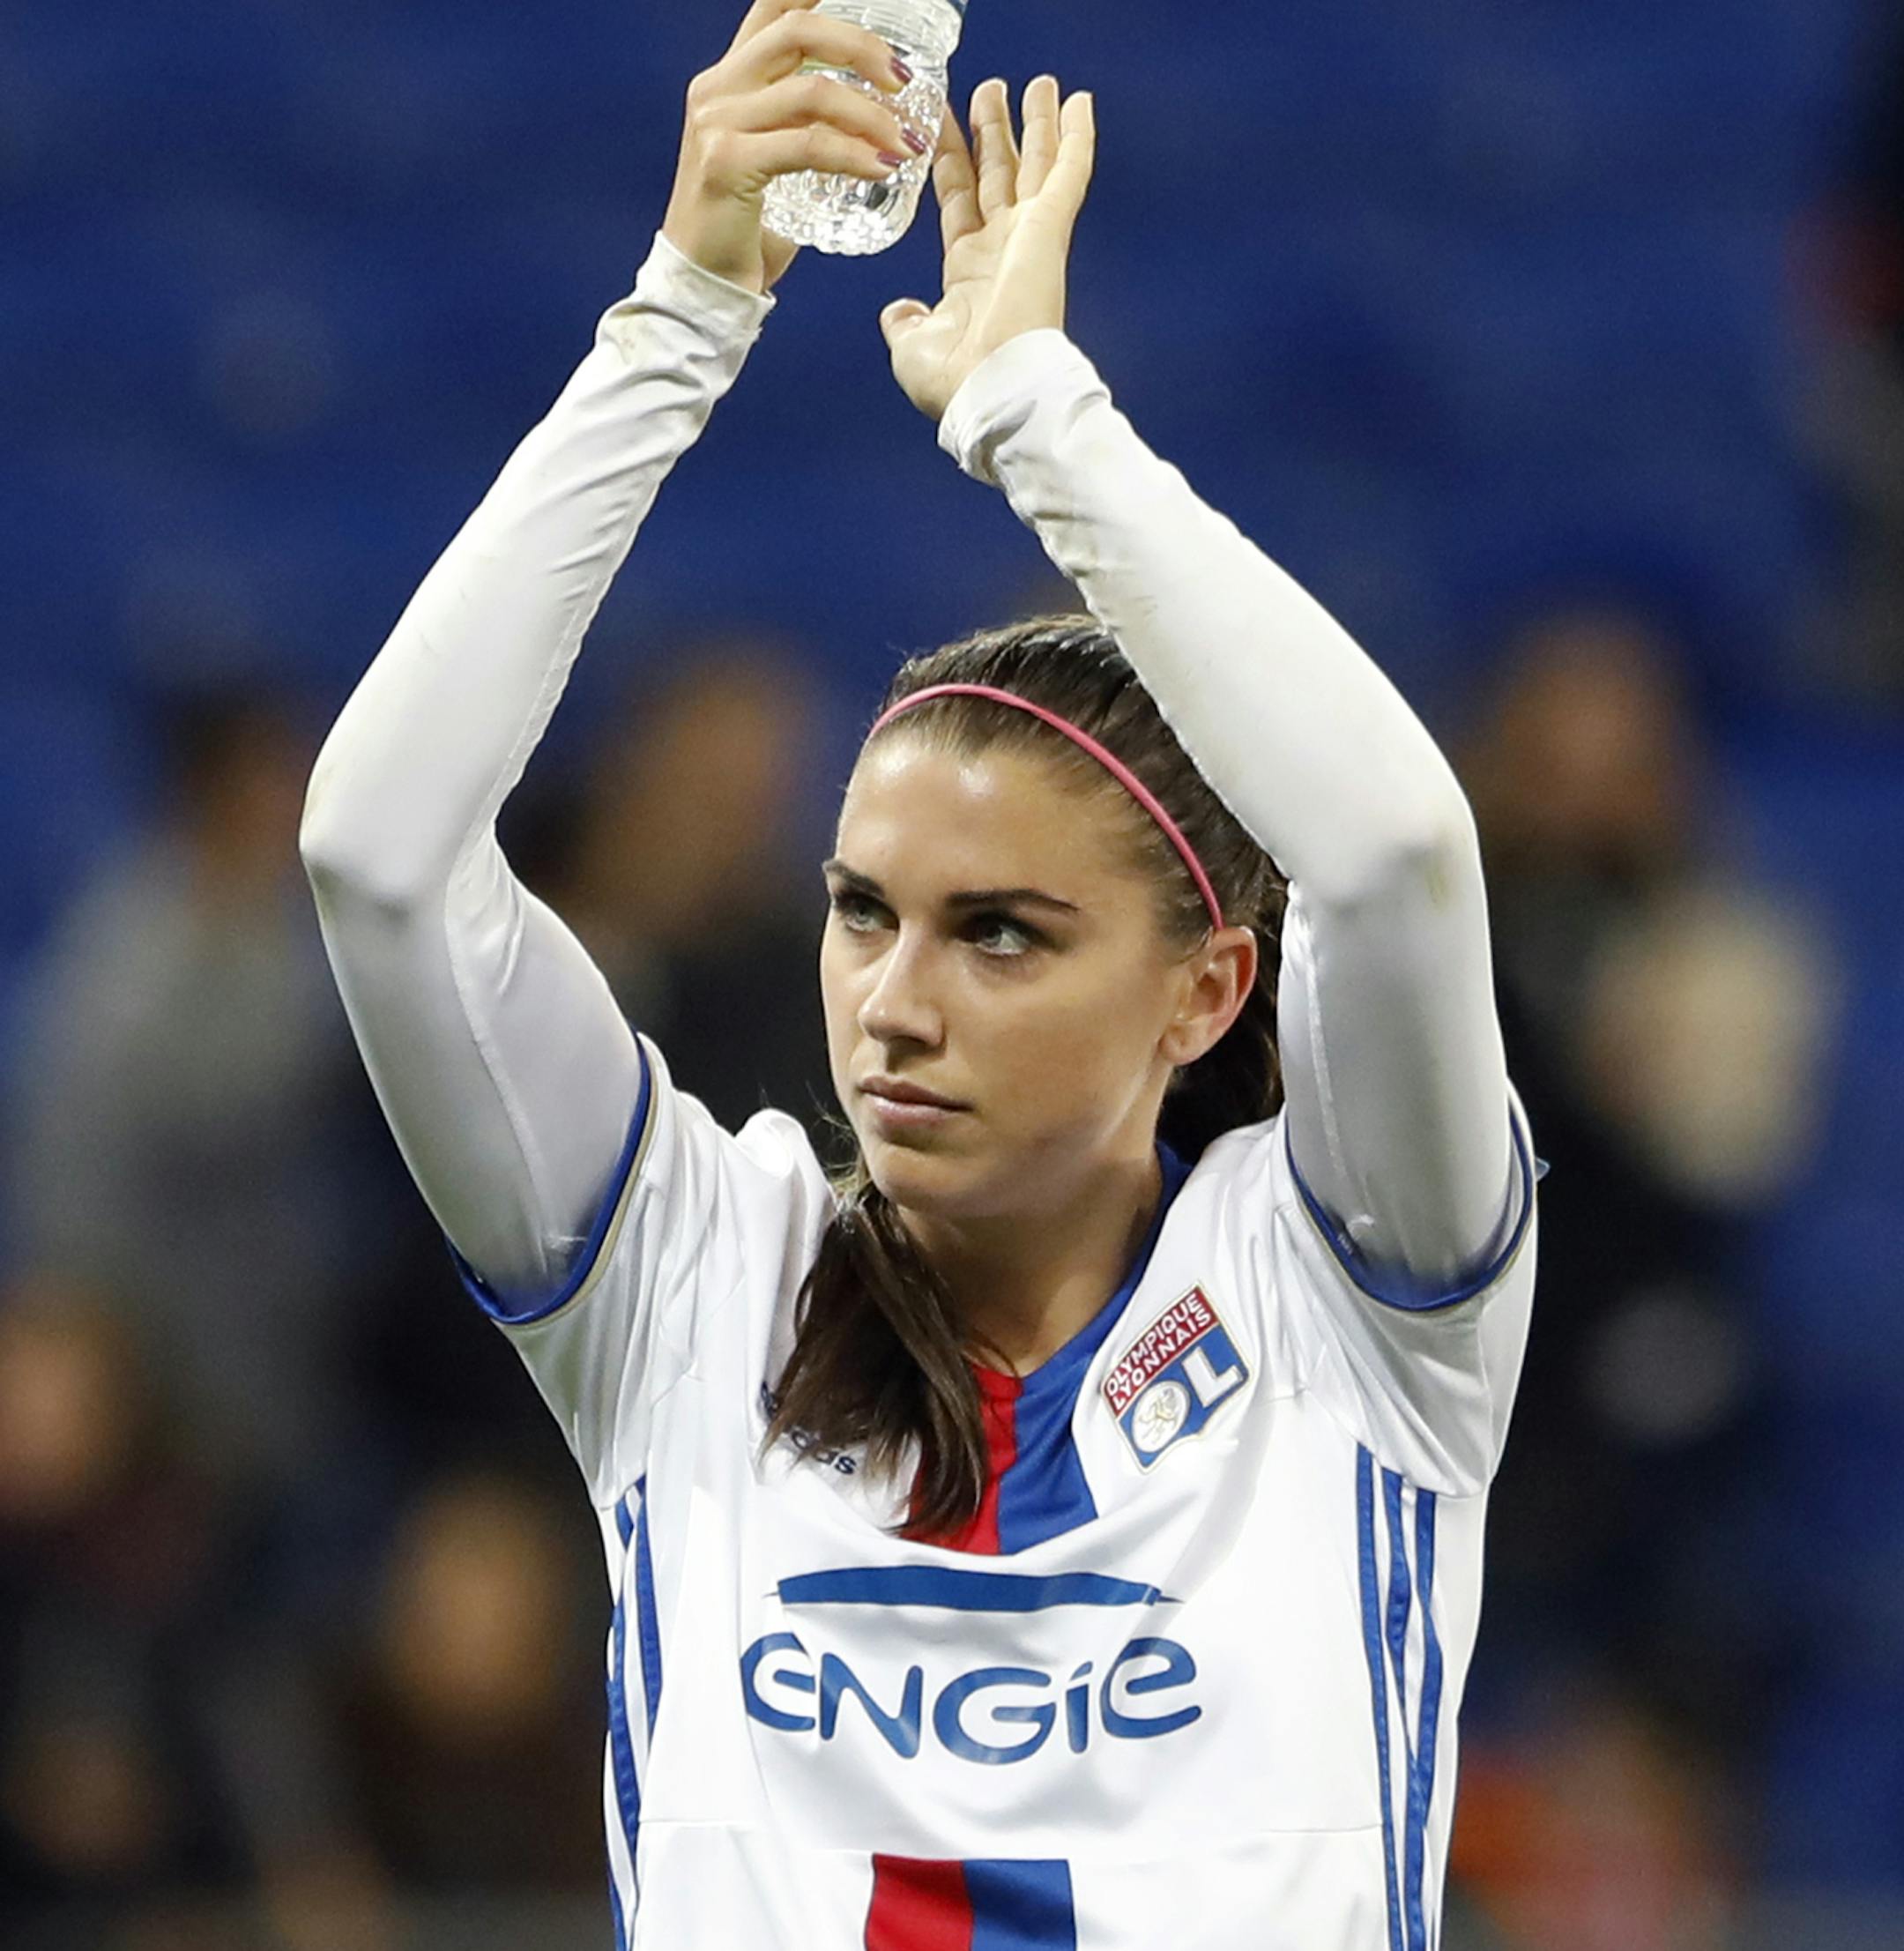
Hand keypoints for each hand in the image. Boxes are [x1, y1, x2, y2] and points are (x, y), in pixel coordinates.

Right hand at [663, 0, 920, 296]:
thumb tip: (879, 111)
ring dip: (872, 116)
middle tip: (905, 82)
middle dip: (862, 45)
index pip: (775, 7)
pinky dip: (853, 155)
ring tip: (906, 145)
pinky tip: (883, 168)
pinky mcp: (726, 163)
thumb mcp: (775, 157)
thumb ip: (807, 124)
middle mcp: (717, 86)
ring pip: (812, 92)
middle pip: (799, 30)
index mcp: (729, 76)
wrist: (703, 285)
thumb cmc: (745, 229)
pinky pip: (807, 146)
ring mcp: (717, 121)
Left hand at [880, 76, 1095, 423]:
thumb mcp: (911, 347)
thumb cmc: (953, 383)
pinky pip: (1068, 173)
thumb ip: (905, 322)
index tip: (937, 124)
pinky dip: (1076, 136)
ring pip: (1033, 165)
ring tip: (1038, 82)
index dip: (949, 160)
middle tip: (990, 89)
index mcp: (969, 274)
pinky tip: (1080, 102)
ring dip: (1036, 122)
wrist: (991, 391)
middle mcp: (1001, 251)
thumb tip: (899, 311)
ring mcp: (1028, 238)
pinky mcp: (1050, 230)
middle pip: (998, 174)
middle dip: (992, 131)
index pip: (958, 200)